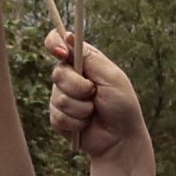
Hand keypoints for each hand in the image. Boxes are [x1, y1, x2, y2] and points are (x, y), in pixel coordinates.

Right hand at [46, 25, 154, 175]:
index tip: (61, 52)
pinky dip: (76, 122)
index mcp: (82, 61)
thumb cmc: (121, 104)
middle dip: (78, 87)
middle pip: (58, 73)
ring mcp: (62, 97)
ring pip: (59, 98)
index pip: (58, 42)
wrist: (120, 139)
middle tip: (94, 93)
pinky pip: (58, 117)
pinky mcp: (58, 118)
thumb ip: (89, 58)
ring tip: (94, 112)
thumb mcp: (111, 77)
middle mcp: (70, 77)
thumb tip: (68, 36)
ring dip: (81, 108)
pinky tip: (86, 125)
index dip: (54, 44)